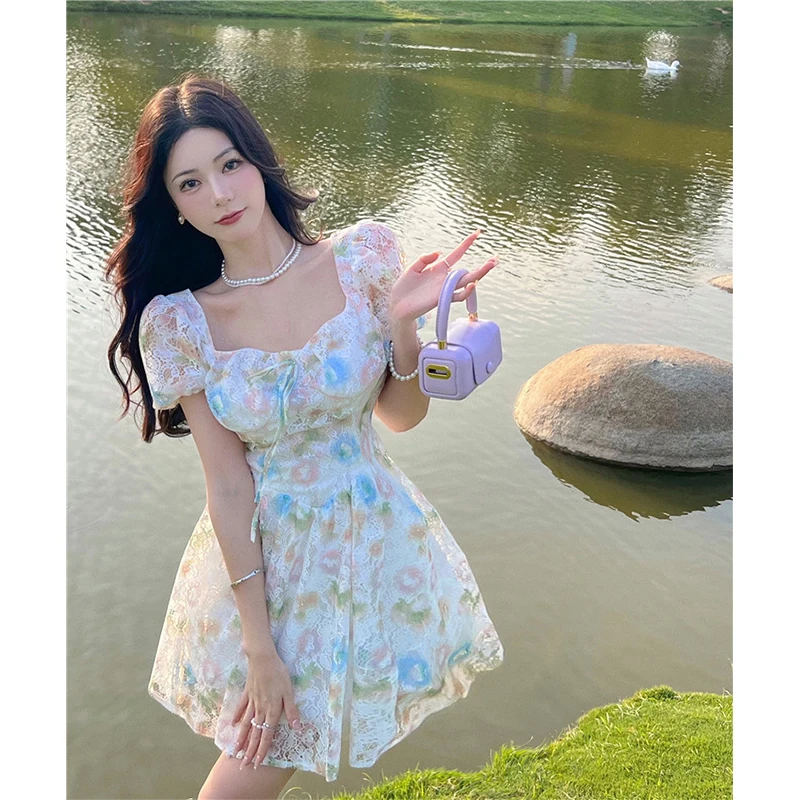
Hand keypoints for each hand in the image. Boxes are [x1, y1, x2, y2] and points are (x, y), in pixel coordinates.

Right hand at [231, 652, 300, 769]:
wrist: (262, 658)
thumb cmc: (279, 674)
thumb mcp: (289, 692)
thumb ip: (291, 711)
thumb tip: (297, 728)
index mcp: (271, 711)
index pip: (266, 735)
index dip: (262, 750)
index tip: (257, 764)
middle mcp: (260, 709)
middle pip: (254, 734)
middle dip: (249, 751)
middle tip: (243, 766)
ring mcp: (251, 702)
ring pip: (245, 724)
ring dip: (240, 739)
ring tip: (234, 752)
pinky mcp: (247, 693)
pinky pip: (241, 708)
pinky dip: (236, 716)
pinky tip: (232, 724)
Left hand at [388, 228, 498, 326]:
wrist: (397, 306)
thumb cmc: (404, 288)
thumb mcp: (413, 267)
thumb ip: (425, 259)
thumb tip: (440, 253)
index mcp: (439, 269)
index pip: (456, 254)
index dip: (466, 244)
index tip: (477, 233)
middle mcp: (445, 279)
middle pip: (468, 271)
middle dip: (483, 266)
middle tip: (496, 259)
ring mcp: (445, 289)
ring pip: (467, 282)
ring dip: (480, 275)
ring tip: (490, 266)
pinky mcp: (442, 299)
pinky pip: (458, 295)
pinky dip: (466, 291)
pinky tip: (472, 284)